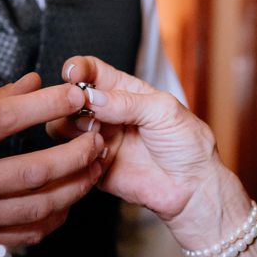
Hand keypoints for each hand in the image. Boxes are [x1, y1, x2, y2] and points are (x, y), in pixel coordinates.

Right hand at [0, 73, 104, 256]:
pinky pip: (26, 235)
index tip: (74, 96)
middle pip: (30, 171)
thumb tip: (34, 82)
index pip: (2, 120)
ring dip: (74, 187)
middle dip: (74, 155)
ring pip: (35, 207)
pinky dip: (56, 217)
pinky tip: (69, 199)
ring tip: (95, 168)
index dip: (44, 106)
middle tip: (97, 139)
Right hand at [47, 57, 250, 247]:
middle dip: (70, 101)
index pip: (92, 72)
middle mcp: (108, 114)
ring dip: (73, 128)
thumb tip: (91, 97)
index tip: (72, 74)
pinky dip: (78, 154)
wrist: (193, 187)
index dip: (78, 69)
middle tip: (85, 110)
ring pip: (63, 127)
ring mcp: (99, 140)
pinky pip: (71, 158)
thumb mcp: (163, 111)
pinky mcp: (94, 167)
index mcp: (125, 92)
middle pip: (70, 99)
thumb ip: (126, 101)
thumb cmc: (187, 144)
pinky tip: (102, 157)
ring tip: (97, 135)